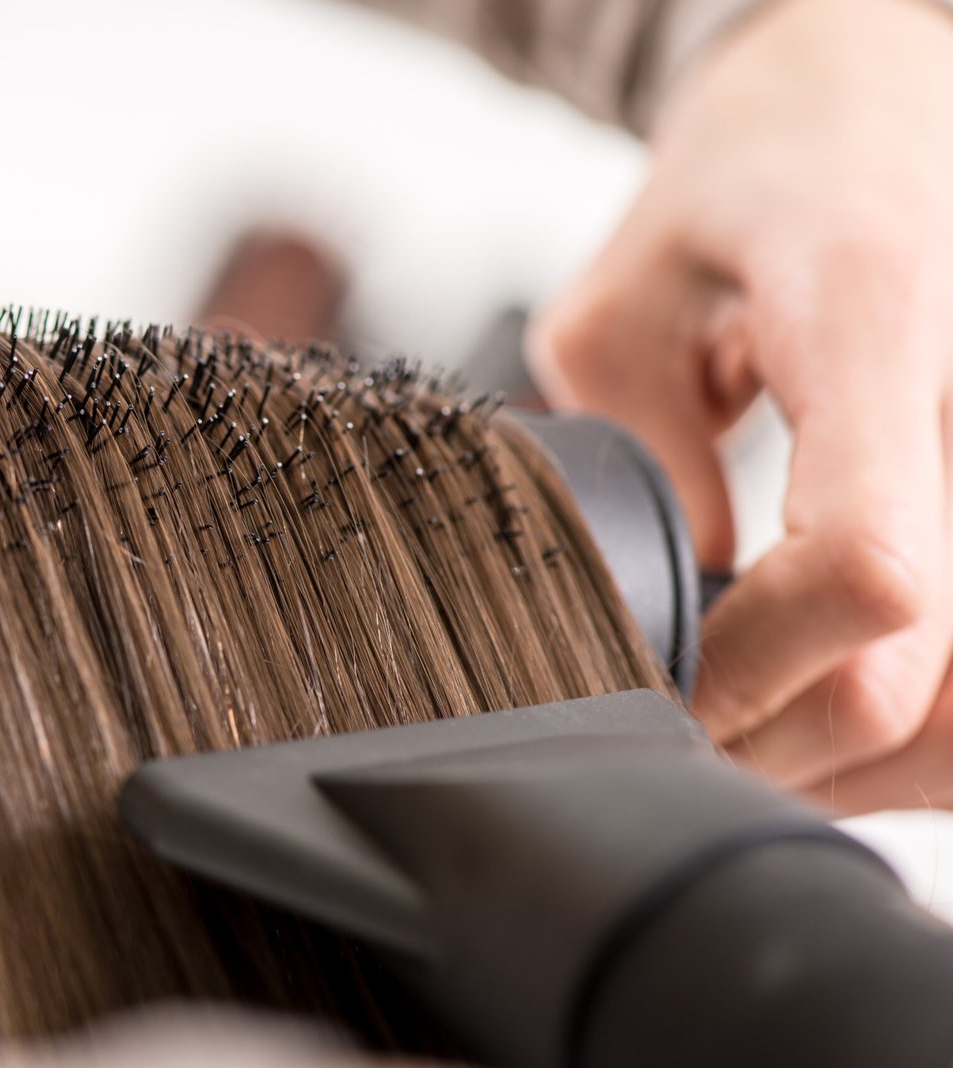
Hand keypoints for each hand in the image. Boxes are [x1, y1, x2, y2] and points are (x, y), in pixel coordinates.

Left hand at [529, 0, 952, 812]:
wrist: (881, 100)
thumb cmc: (759, 174)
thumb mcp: (624, 299)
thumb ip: (636, 458)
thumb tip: (663, 620)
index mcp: (869, 315)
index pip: (867, 566)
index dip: (752, 668)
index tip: (664, 677)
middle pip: (922, 681)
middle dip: (778, 735)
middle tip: (676, 715)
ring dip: (840, 747)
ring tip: (736, 700)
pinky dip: (898, 716)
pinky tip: (809, 677)